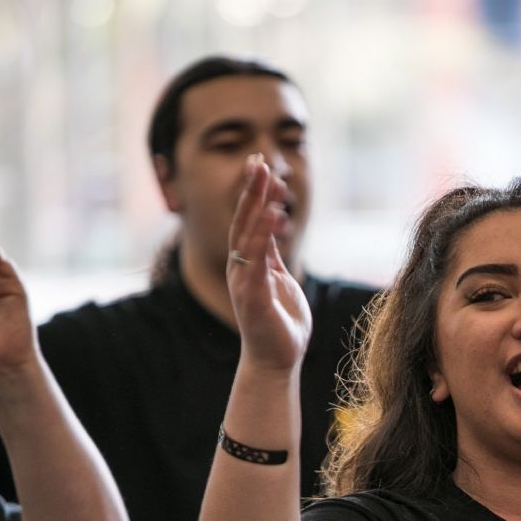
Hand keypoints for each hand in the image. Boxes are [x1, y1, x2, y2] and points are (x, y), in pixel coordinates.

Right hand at [228, 157, 310, 372]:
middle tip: (257, 160)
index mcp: (248, 263)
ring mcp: (244, 282)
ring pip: (248, 236)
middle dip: (251, 190)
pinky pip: (258, 261)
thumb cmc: (279, 322)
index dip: (254, 193)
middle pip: (243, 221)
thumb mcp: (279, 279)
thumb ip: (271, 253)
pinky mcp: (253, 297)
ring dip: (257, 206)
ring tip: (268, 179)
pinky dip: (265, 237)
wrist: (275, 360)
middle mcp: (241, 268)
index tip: (261, 165)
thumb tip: (271, 223)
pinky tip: (275, 215)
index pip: (249, 221)